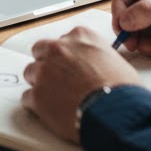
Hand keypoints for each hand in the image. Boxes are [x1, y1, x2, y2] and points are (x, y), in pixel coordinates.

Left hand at [21, 25, 141, 142]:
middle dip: (47, 63)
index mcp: (80, 36)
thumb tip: (94, 66)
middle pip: (40, 50)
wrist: (116, 113)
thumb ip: (97, 56)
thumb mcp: (116, 61)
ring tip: (55, 98)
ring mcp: (45, 71)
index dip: (66, 54)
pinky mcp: (37, 95)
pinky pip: (28, 98)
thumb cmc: (123, 91)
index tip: (70, 64)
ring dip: (40, 84)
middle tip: (58, 79)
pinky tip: (50, 112)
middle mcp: (59, 49)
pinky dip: (37, 105)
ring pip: (31, 72)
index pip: (63, 39)